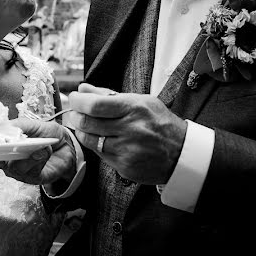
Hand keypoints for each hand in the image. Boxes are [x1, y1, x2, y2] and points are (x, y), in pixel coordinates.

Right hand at [0, 118, 75, 184]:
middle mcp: (7, 162)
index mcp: (2, 147)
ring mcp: (20, 172)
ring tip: (35, 147)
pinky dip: (37, 159)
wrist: (67, 144)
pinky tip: (43, 152)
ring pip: (13, 168)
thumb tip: (3, 131)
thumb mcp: (30, 124)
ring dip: (23, 156)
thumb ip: (16, 126)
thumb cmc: (45, 134)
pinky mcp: (33, 178)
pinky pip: (30, 171)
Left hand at [66, 83, 187, 184]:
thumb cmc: (159, 123)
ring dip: (81, 131)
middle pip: (87, 123)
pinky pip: (100, 154)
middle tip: (75, 111)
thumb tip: (83, 88)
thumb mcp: (140, 101)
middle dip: (75, 115)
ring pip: (89, 140)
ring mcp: (127, 150)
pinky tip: (100, 138)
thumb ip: (108, 94)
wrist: (182, 153)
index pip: (95, 105)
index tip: (74, 98)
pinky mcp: (125, 167)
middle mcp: (130, 130)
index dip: (78, 101)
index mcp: (134, 109)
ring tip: (84, 124)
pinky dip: (95, 144)